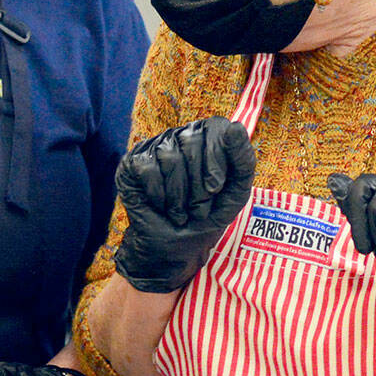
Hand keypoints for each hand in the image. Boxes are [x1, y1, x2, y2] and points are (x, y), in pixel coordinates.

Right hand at [112, 117, 255, 293]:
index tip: (216, 189)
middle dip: (198, 186)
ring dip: (178, 196)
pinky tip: (160, 207)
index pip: (215, 127)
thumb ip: (243, 160)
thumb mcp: (235, 193)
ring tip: (180, 213)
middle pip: (191, 142)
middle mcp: (179, 137)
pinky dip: (158, 196)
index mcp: (207, 138)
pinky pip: (148, 170)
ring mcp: (154, 148)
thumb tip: (237, 127)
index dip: (217, 159)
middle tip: (197, 209)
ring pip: (169, 157)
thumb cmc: (205, 218)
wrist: (175, 248)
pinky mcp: (132, 163)